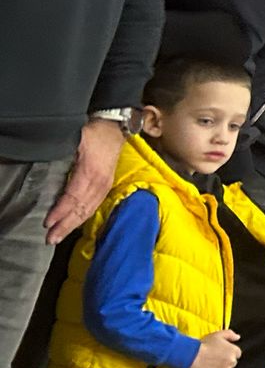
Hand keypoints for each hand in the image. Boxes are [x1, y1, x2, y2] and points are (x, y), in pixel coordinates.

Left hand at [46, 118, 124, 243]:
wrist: (115, 128)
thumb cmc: (94, 133)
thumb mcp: (76, 139)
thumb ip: (62, 154)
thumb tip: (47, 170)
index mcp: (91, 172)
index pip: (73, 197)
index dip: (60, 211)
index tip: (48, 222)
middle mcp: (100, 182)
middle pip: (81, 208)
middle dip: (65, 225)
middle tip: (50, 238)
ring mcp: (104, 185)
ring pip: (88, 210)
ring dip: (73, 225)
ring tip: (59, 236)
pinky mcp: (106, 186)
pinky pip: (94, 206)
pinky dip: (83, 218)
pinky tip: (74, 225)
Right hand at [189, 329, 242, 367]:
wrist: (192, 356)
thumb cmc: (204, 344)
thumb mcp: (218, 334)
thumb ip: (230, 334)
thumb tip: (238, 337)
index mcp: (234, 350)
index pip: (237, 354)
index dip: (228, 354)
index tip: (220, 354)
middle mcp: (232, 361)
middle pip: (232, 363)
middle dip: (225, 362)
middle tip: (214, 361)